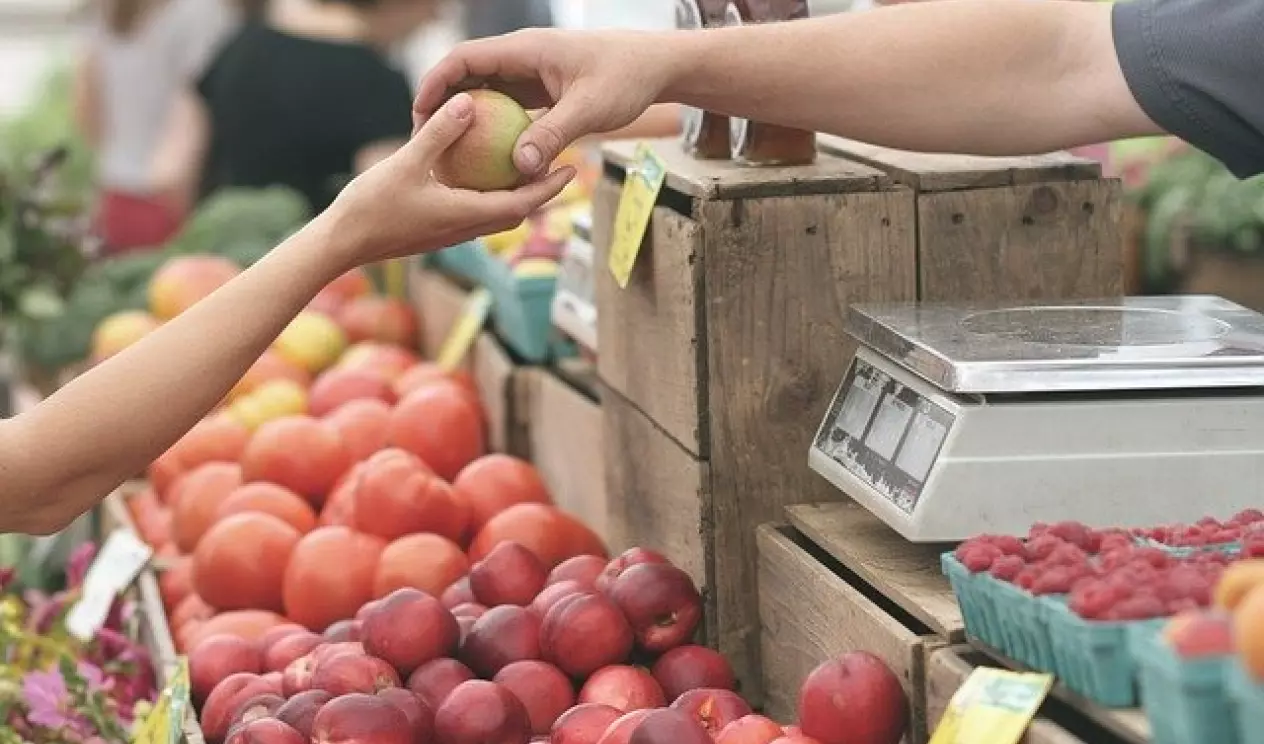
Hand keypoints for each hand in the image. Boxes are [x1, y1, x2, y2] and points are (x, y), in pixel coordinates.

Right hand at [325, 92, 575, 267]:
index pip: (522, 204)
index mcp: (465, 215)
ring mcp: (450, 234)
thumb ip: (439, 133)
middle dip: (541, 192)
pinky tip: (480, 176)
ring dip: (516, 197)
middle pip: (516, 212)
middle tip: (560, 166)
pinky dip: (488, 197)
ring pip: (495, 216)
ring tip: (527, 170)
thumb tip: (469, 102)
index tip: (572, 169)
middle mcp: (464, 229)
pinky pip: (473, 214)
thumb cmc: (371, 206)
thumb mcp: (406, 162)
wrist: (341, 244)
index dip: (549, 187)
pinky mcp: (436, 232)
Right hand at [413, 28, 674, 177]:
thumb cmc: (625, 78)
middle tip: (423, 139)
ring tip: (446, 152)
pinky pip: (506, 107)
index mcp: (525, 49)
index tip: (419, 113)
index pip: (464, 58)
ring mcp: (530, 73)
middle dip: (441, 104)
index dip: (436, 82)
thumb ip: (553, 135)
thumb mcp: (589, 109)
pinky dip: (492, 128)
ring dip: (465, 118)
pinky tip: (485, 159)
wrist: (654, 66)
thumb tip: (519, 168)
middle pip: (467, 75)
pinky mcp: (540, 90)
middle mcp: (521, 57)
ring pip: (485, 92)